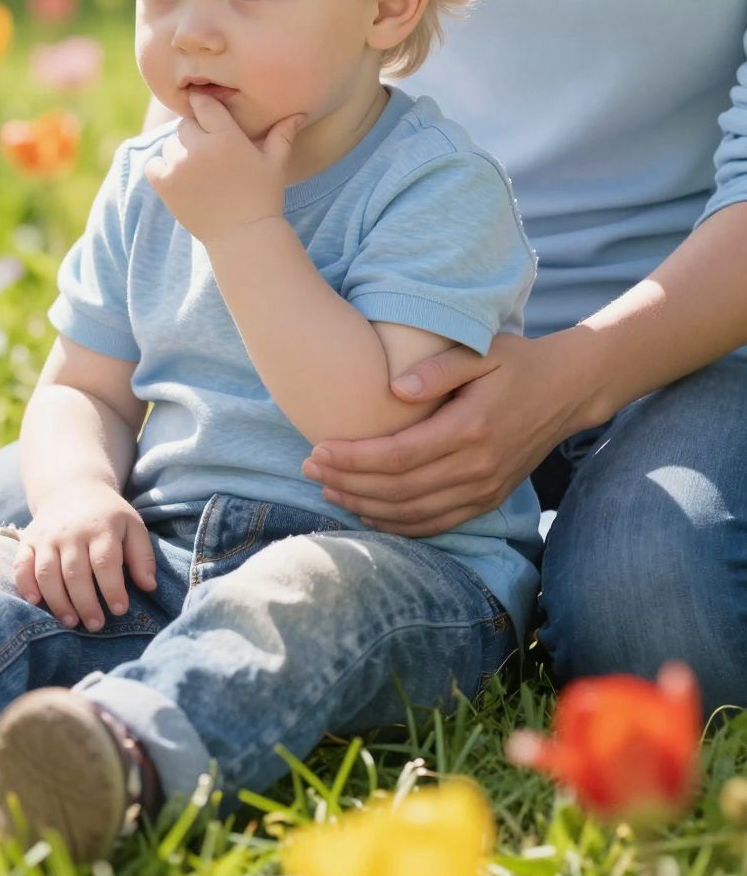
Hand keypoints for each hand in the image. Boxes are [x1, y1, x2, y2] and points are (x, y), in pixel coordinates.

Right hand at [12, 482, 157, 629]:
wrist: (72, 487)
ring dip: (57, 601)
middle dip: (85, 603)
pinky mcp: (28, 540)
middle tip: (95, 625)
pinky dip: (25, 584)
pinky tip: (35, 602)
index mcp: (101, 527)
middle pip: (75, 572)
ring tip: (71, 621)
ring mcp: (46, 536)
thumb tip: (149, 586)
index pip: (105, 562)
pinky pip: (21, 564)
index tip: (120, 610)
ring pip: (47, 573)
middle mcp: (71, 532)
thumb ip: (143, 556)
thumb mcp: (133, 527)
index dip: (112, 589)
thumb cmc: (108, 516)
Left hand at [145, 89, 304, 244]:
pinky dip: (162, 169)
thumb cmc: (263, 196)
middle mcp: (200, 148)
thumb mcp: (275, 163)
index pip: (203, 103)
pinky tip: (181, 179)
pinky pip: (154, 164)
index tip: (206, 111)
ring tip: (200, 172)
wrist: (244, 236)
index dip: (203, 105)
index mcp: (227, 137)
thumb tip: (299, 113)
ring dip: (180, 153)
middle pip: (186, 124)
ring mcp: (180, 166)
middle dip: (196, 134)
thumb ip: (282, 134)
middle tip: (210, 152)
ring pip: (170, 145)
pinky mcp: (165, 185)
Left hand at [300, 330, 601, 533]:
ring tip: (327, 490)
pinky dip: (398, 525)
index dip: (353, 459)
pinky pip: (436, 524)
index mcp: (471, 429)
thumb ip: (438, 368)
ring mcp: (485, 489)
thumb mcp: (481, 350)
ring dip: (365, 507)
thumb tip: (392, 389)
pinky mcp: (488, 500)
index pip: (398, 456)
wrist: (567, 390)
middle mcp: (478, 467)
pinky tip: (368, 512)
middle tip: (308, 469)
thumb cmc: (516, 362)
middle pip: (398, 490)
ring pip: (413, 514)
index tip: (317, 449)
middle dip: (347, 483)